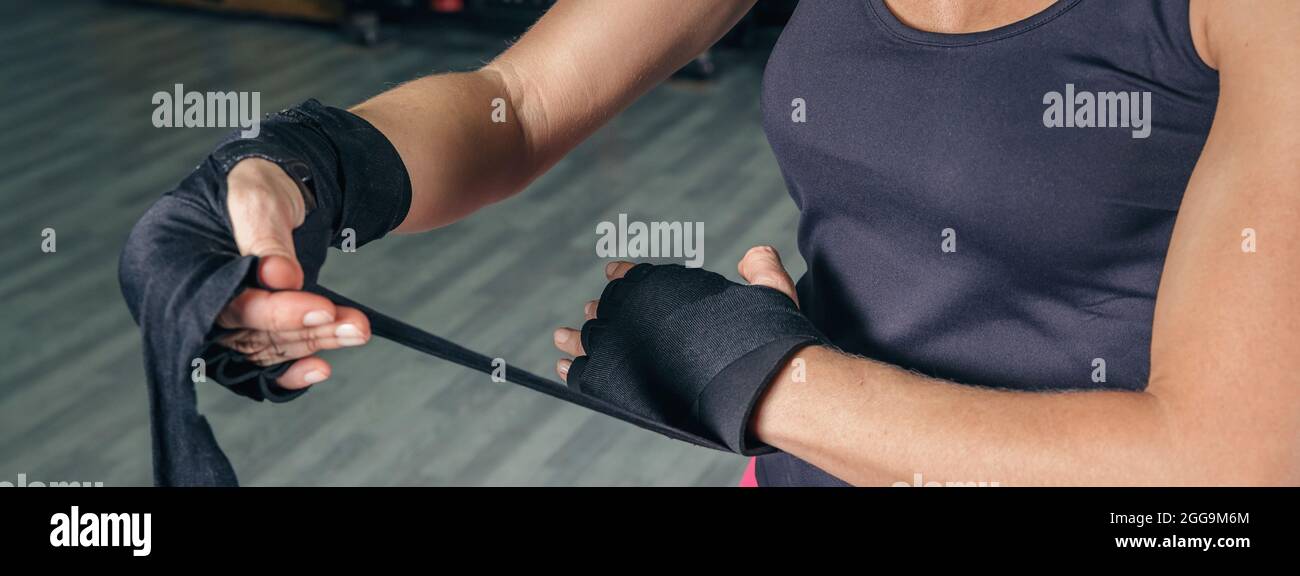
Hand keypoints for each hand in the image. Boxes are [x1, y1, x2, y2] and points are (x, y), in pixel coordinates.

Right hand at [213, 158, 370, 388]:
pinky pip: (262, 362)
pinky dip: (291, 370)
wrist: (274, 186)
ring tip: (358, 329)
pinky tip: (321, 368)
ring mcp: (218, 319)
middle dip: (306, 329)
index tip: (323, 309)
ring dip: (315, 342)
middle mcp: (191, 300)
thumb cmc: (255, 185)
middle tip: (356, 325)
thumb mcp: (258, 197)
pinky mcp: (245, 330)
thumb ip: (266, 237)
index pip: (227, 304)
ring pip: (265, 346)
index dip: (276, 313)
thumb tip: (281, 278)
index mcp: (177, 264)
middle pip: (248, 333)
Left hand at [550, 246, 817, 453]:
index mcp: (669, 288)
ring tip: (563, 337)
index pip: (637, 277)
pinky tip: (564, 367)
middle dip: (603, 311)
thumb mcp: (773, 293)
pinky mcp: (618, 383)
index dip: (625, 277)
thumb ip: (761, 269)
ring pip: (592, 338)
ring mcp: (625, 347)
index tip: (612, 273)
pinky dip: (574, 369)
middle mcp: (640, 313)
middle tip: (589, 313)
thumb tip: (755, 252)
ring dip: (577, 337)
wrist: (759, 385)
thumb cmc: (770, 343)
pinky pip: (586, 373)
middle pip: (613, 309)